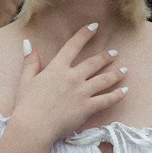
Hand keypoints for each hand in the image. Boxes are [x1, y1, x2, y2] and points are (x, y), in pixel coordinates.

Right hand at [12, 24, 127, 144]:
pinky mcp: (87, 108)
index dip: (84, 35)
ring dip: (116, 74)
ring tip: (125, 70)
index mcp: (57, 69)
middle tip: (115, 53)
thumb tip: (28, 44)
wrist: (34, 126)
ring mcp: (82, 92)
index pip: (73, 46)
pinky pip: (106, 100)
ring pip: (103, 80)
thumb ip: (30, 62)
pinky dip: (117, 95)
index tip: (94, 26)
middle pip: (93, 63)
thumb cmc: (27, 105)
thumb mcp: (25, 80)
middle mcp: (72, 77)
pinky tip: (125, 91)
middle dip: (106, 56)